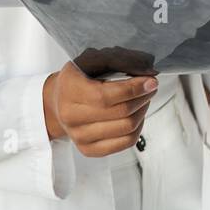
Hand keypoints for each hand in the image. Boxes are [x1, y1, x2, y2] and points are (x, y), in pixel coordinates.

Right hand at [42, 62, 158, 155]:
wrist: (58, 101)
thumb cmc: (78, 77)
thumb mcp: (90, 59)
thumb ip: (115, 60)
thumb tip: (144, 69)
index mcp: (70, 91)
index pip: (107, 96)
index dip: (133, 89)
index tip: (151, 82)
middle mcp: (72, 118)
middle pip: (120, 113)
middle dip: (142, 99)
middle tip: (151, 88)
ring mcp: (79, 137)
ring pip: (125, 130)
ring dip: (142, 112)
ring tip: (144, 99)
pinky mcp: (88, 150)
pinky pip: (124, 144)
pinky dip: (137, 129)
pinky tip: (137, 115)